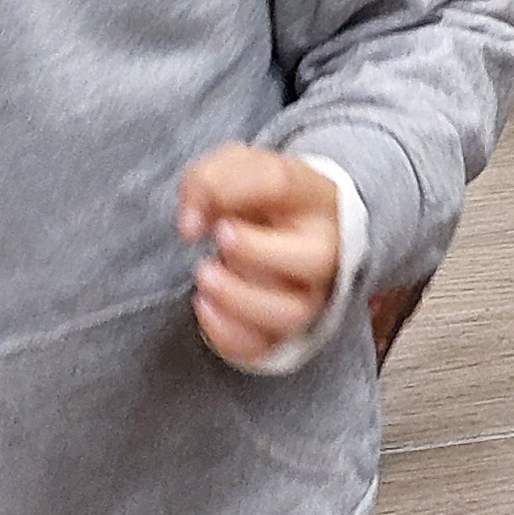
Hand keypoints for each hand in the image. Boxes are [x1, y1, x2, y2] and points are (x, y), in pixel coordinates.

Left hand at [177, 144, 343, 367]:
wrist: (284, 231)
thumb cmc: (259, 198)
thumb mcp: (235, 169)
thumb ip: (207, 182)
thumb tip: (190, 224)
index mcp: (314, 197)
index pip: (283, 183)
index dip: (237, 191)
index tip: (204, 212)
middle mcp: (323, 248)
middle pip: (315, 258)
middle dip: (257, 252)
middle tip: (218, 241)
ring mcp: (308, 295)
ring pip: (291, 313)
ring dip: (239, 299)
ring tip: (206, 278)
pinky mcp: (283, 330)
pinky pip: (262, 346)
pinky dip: (228, 334)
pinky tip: (205, 307)